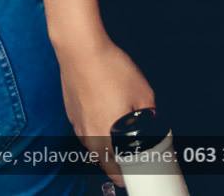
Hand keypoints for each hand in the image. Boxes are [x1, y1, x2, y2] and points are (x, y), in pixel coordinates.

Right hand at [56, 32, 155, 187]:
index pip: (115, 171)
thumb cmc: (109, 69)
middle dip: (115, 163)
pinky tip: (101, 113)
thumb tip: (153, 118)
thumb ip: (150, 111)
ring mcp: (76, 123)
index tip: (132, 174)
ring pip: (91, 145)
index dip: (125, 175)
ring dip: (103, 145)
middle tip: (126, 157)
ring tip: (116, 136)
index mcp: (106, 137)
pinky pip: (83, 128)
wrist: (80, 49)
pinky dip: (93, 127)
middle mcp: (88, 136)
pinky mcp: (70, 110)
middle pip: (102, 160)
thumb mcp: (142, 91)